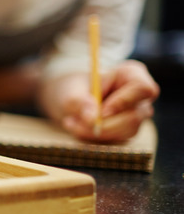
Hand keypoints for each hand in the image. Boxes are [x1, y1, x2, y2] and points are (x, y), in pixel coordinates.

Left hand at [41, 60, 158, 140]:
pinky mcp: (129, 129)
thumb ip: (80, 101)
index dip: (124, 102)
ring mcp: (137, 114)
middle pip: (134, 116)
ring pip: (127, 131)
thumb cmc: (74, 87)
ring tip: (70, 122)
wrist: (69, 98)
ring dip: (95, 132)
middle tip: (72, 122)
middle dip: (103, 124)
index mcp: (132, 74)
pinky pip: (117, 139)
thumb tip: (92, 119)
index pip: (142, 89)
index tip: (101, 112)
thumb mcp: (70, 90)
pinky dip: (94, 136)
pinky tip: (77, 127)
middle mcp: (140, 96)